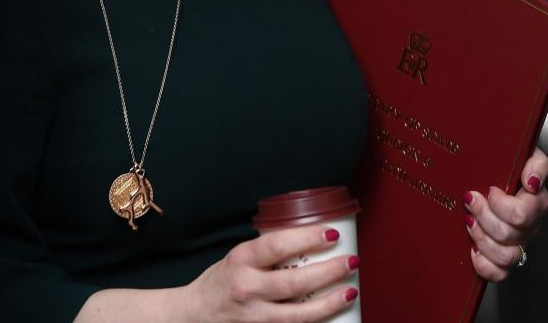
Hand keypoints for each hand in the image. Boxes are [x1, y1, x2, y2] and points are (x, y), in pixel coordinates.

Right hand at [181, 225, 359, 321]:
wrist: (197, 314)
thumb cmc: (222, 282)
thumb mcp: (239, 258)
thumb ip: (267, 253)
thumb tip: (308, 241)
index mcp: (241, 260)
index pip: (277, 245)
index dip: (307, 238)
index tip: (331, 233)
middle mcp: (247, 289)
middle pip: (295, 282)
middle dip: (328, 271)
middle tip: (350, 261)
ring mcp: (255, 316)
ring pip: (300, 314)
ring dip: (330, 302)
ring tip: (350, 290)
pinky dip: (316, 321)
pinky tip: (333, 314)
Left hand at [463, 146, 547, 281]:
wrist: (488, 167)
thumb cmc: (506, 159)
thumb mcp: (524, 152)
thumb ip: (536, 163)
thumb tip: (532, 183)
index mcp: (537, 201)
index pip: (524, 214)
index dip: (501, 205)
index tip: (488, 189)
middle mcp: (530, 225)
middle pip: (511, 234)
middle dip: (484, 216)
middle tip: (470, 200)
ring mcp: (517, 242)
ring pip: (507, 256)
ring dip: (482, 239)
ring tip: (468, 221)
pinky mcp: (502, 256)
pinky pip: (500, 273)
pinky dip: (484, 265)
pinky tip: (471, 248)